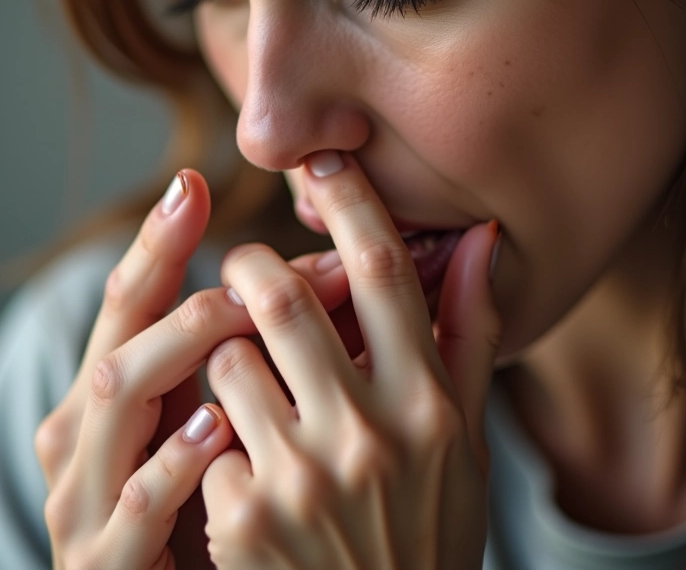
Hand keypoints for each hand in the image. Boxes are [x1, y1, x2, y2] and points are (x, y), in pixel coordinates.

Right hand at [35, 170, 249, 569]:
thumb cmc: (213, 497)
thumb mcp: (231, 411)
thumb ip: (269, 345)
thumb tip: (341, 265)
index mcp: (120, 387)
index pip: (134, 298)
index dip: (160, 240)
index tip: (192, 183)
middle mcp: (90, 428)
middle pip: (122, 332)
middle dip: (192, 286)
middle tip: (257, 264)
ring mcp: (89, 493)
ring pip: (118, 397)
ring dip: (179, 347)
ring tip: (236, 314)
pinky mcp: (106, 558)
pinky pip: (135, 502)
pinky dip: (173, 459)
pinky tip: (216, 426)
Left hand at [202, 152, 500, 568]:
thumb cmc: (428, 525)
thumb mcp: (465, 437)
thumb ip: (469, 333)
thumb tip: (480, 239)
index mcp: (430, 403)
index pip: (385, 270)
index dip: (351, 202)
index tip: (325, 160)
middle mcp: (371, 434)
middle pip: (284, 298)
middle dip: (252, 268)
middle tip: (247, 269)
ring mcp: (304, 480)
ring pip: (229, 358)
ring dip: (228, 350)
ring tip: (245, 373)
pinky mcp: (246, 521)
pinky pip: (206, 432)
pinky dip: (212, 428)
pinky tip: (237, 460)